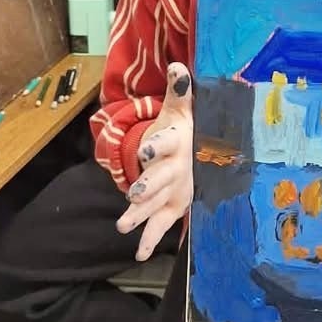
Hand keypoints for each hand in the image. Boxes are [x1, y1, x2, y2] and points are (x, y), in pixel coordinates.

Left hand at [117, 63, 193, 260]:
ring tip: (122, 226)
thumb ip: (179, 91)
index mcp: (179, 142)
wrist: (199, 152)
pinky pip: (162, 224)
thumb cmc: (183, 128)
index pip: (168, 143)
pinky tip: (139, 254)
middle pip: (163, 178)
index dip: (158, 147)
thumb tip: (178, 67)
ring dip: (141, 215)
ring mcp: (176, 189)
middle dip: (149, 186)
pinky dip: (150, 239)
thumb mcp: (179, 109)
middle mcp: (179, 168)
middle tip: (133, 194)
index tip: (145, 151)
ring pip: (157, 202)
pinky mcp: (173, 206)